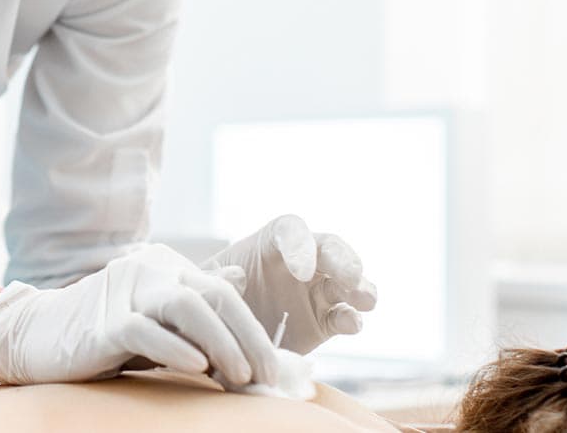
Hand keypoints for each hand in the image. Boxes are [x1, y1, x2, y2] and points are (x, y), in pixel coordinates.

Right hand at [0, 243, 277, 386]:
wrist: (37, 334)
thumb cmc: (104, 329)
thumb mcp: (155, 313)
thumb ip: (194, 299)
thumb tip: (235, 278)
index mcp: (166, 267)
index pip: (223, 293)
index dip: (253, 331)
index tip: (273, 369)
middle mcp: (149, 271)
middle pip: (213, 294)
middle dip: (248, 337)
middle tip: (266, 376)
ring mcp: (125, 294)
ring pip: (186, 305)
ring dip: (221, 341)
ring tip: (239, 376)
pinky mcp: (103, 324)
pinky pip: (146, 330)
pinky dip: (176, 348)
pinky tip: (198, 367)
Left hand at [201, 214, 378, 354]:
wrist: (216, 337)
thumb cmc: (208, 299)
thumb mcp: (201, 285)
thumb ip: (215, 278)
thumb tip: (236, 276)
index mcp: (267, 245)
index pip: (290, 229)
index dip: (299, 244)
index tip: (300, 269)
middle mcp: (298, 262)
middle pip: (329, 247)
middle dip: (343, 259)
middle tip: (350, 277)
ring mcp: (315, 291)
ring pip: (348, 280)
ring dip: (361, 286)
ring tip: (365, 299)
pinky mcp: (325, 321)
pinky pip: (345, 316)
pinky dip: (353, 319)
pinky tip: (351, 323)